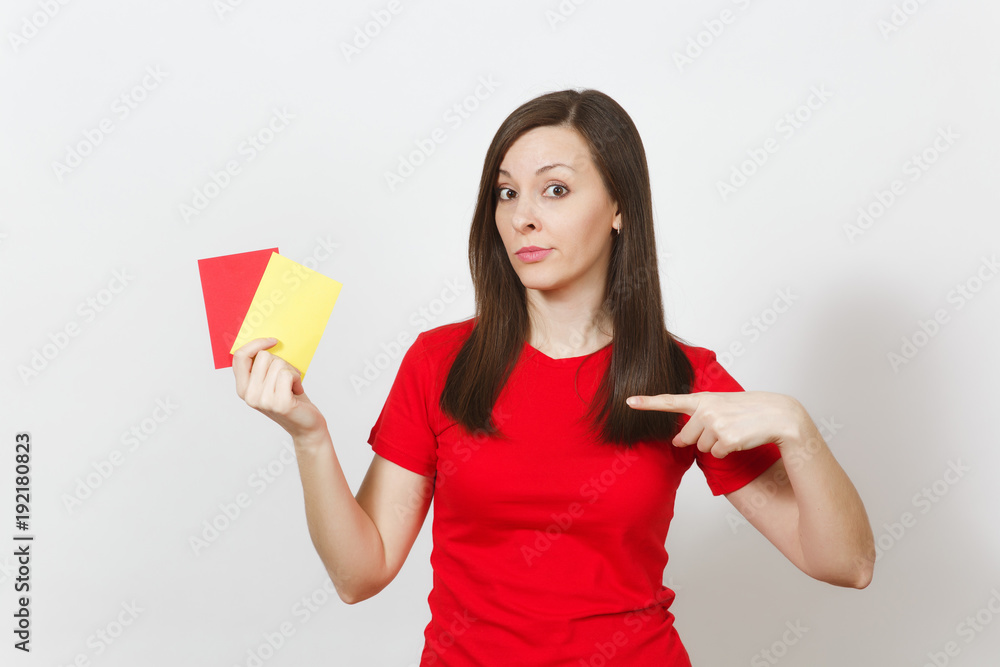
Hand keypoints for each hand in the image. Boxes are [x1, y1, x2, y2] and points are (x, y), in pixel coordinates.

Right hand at [233, 337, 326, 440]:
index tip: (272, 341)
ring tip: (292, 386)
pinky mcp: (279, 403)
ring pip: (277, 364)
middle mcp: (249, 395)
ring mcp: (262, 400)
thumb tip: (268, 340)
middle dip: (281, 362)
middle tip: (287, 378)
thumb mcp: (270, 382)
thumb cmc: (291, 399)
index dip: (255, 344)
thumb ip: (262, 366)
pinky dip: (296, 378)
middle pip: (263, 356)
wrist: (306, 424)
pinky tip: (297, 390)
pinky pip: (287, 374)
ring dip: (291, 371)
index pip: (239, 357)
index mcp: (243, 388)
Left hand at [625, 391, 804, 457]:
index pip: (670, 401)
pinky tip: (740, 439)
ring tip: (734, 431)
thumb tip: (678, 441)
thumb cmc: (749, 410)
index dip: (648, 403)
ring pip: (702, 447)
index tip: (629, 401)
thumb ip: (699, 418)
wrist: (778, 414)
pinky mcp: (726, 438)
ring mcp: (715, 424)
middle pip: (687, 437)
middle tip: (721, 430)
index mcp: (703, 399)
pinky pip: (716, 454)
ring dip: (716, 445)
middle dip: (699, 440)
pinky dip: (727, 451)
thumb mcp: (722, 406)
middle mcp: (706, 409)